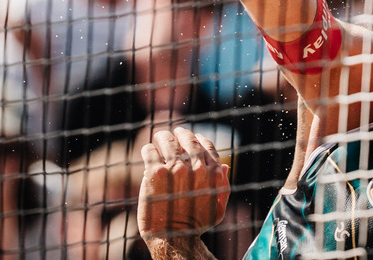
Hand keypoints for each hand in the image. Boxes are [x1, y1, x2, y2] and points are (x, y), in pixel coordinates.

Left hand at [137, 127, 229, 242]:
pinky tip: (148, 151)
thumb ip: (223, 187)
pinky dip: (149, 149)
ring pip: (168, 141)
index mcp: (212, 173)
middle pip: (188, 140)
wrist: (173, 238)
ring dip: (163, 137)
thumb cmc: (196, 226)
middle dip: (181, 134)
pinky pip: (150, 151)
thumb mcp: (218, 208)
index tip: (193, 137)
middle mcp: (195, 167)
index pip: (207, 146)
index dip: (200, 139)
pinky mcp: (155, 172)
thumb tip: (224, 167)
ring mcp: (175, 168)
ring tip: (159, 138)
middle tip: (174, 133)